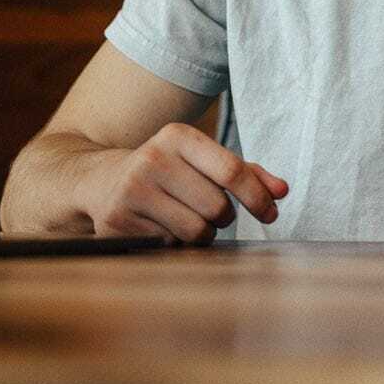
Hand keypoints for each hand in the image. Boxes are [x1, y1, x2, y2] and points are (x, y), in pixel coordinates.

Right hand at [74, 122, 287, 243]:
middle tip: (208, 211)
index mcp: (178, 136)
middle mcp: (153, 158)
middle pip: (218, 207)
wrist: (101, 182)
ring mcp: (133, 189)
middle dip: (222, 217)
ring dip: (201, 234)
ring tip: (183, 218)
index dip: (258, 197)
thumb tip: (282, 191)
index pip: (232, 170)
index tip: (270, 213)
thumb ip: (245, 173)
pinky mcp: (118, 220)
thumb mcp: (201, 161)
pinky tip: (160, 227)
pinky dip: (174, 244)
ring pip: (197, 231)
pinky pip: (171, 246)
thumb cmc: (166, 172)